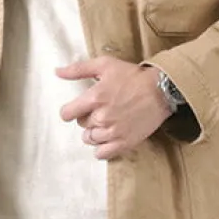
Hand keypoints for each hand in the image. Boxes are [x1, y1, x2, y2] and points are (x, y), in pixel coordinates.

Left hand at [55, 56, 171, 159]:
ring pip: (90, 139)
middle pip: (81, 125)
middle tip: (100, 109)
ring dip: (94, 132)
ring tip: (106, 122)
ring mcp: (113, 132)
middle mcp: (102, 117)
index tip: (77, 108)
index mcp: (94, 98)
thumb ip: (78, 69)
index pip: (67, 114)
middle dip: (87, 118)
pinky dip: (102, 148)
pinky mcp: (125, 142)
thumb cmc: (132, 76)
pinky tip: (108, 138)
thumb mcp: (104, 65)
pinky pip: (102, 153)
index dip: (70, 111)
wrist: (161, 90)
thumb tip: (56, 72)